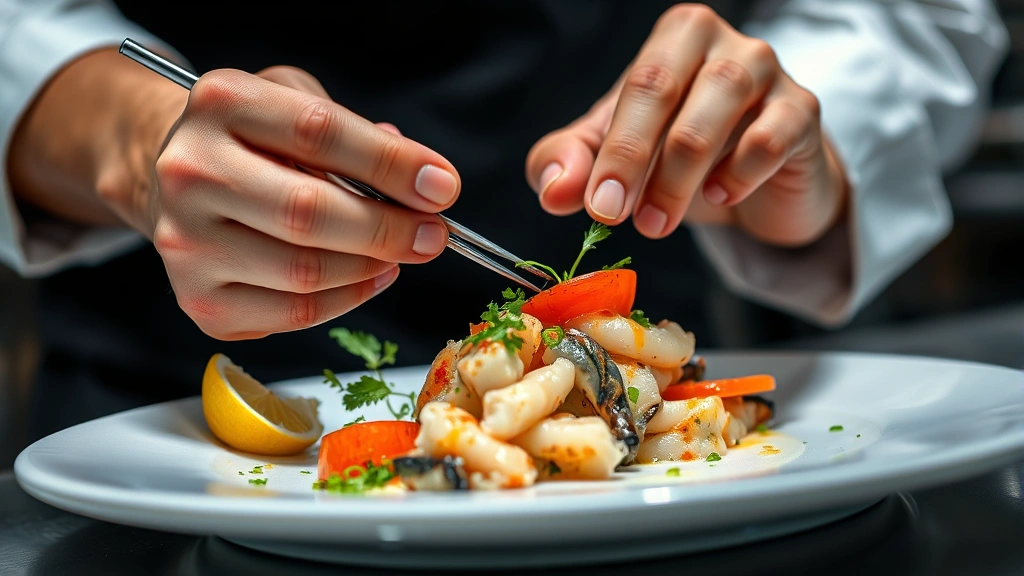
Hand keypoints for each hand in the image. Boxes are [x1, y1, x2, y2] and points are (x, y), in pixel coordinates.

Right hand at [138, 66, 460, 339]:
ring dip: (373, 267)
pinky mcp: (200, 300)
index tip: (443, 187)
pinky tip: (371, 278)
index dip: (391, 164)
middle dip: (389, 229)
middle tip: (434, 234)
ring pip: (304, 272)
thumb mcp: (298, 103)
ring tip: (402, 252)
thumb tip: (423, 181)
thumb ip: (358, 133)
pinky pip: (294, 313)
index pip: (319, 133)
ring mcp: (186, 242)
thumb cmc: (255, 141)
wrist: (175, 180)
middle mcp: (190, 171)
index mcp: (221, 103)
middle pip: (308, 211)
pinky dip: (348, 299)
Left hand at [526, 4, 847, 246]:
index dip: (614, 148)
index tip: (598, 206)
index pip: (637, 85)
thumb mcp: (616, 156)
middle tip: (615, 215)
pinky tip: (719, 195)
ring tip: (657, 221)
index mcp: (673, 40)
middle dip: (633, 159)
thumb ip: (572, 164)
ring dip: (678, 178)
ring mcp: (768, 72)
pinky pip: (770, 139)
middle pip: (665, 89)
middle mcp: (722, 43)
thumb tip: (555, 191)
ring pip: (715, 114)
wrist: (759, 185)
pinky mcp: (802, 112)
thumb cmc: (681, 156)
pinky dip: (738, 175)